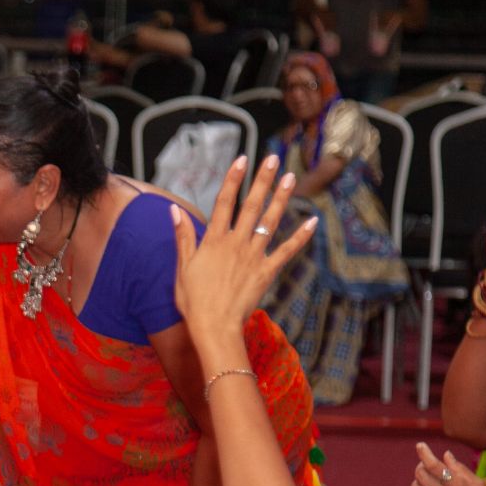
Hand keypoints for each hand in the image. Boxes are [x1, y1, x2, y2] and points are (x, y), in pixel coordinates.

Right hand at [172, 154, 317, 360]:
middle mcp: (236, 243)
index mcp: (213, 241)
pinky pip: (286, 250)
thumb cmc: (193, 301)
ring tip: (290, 178)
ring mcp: (253, 256)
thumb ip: (183, 237)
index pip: (223, 202)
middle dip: (262, 180)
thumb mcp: (182, 268)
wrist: (214, 327)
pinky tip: (312, 220)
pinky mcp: (266, 271)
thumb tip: (174, 210)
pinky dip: (300, 236)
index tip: (242, 159)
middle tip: (273, 159)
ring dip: (281, 198)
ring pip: (270, 221)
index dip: (233, 179)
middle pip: (250, 205)